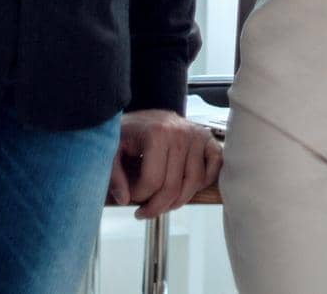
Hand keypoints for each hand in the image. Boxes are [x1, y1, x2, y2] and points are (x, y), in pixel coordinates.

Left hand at [107, 109, 222, 218]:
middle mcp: (181, 133)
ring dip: (178, 201)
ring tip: (162, 204)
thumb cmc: (130, 133)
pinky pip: (214, 168)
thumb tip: (124, 200)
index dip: (139, 198)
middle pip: (173, 186)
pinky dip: (203, 183)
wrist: (147, 116)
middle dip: (156, 207)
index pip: (152, 181)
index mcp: (157, 133)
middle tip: (144, 212)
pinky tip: (185, 188)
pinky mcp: (209, 140)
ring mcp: (197, 136)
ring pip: (194, 183)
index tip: (130, 199)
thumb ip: (113, 174)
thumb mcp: (112, 149)